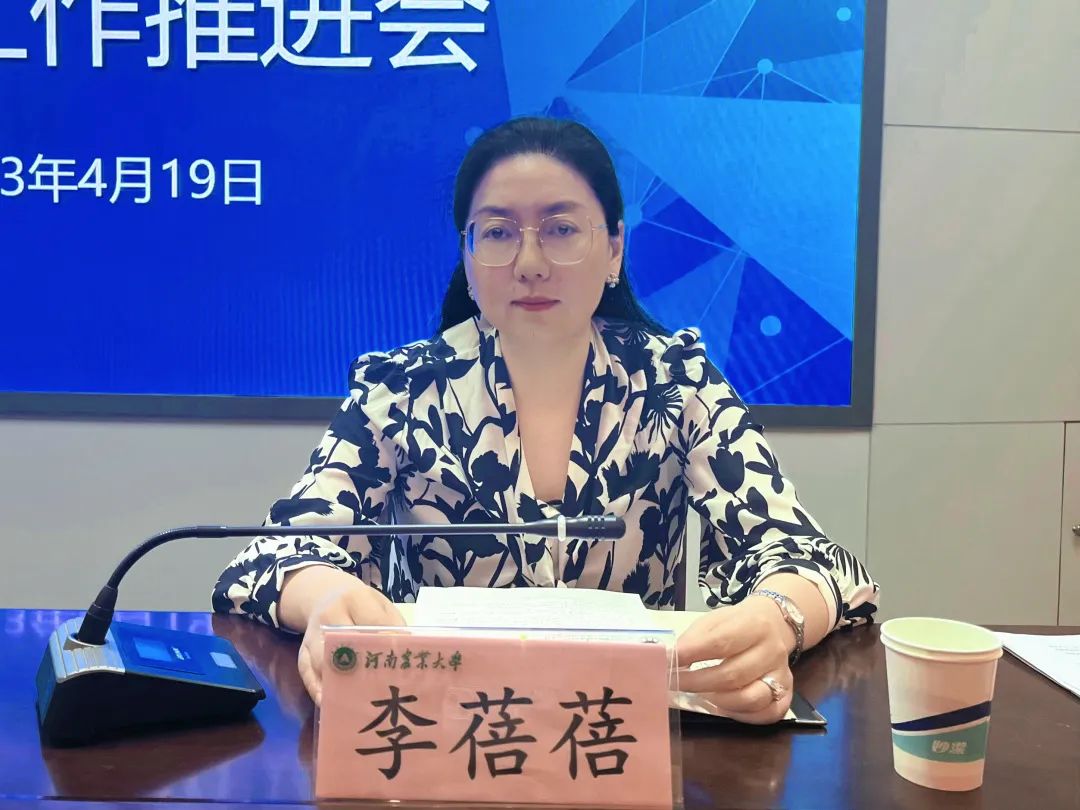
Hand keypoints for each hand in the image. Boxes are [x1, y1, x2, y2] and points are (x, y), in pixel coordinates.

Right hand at [297, 577, 404, 705]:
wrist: (326, 594)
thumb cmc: (361, 605)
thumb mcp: (381, 604)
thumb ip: (394, 624)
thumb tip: (407, 651)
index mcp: (354, 599)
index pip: (372, 623)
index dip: (386, 643)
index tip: (400, 662)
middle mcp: (329, 614)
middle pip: (344, 644)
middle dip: (362, 666)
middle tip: (380, 688)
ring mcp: (312, 633)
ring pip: (321, 660)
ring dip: (338, 682)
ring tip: (356, 701)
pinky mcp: (302, 650)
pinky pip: (306, 672)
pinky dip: (316, 688)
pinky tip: (328, 702)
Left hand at [675, 596, 794, 724]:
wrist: (774, 624)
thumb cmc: (737, 624)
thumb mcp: (714, 620)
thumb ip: (694, 638)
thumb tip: (671, 659)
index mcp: (754, 625)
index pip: (721, 642)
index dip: (692, 654)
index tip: (668, 662)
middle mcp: (772, 650)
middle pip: (734, 675)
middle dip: (698, 682)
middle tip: (675, 684)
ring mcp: (782, 674)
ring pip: (752, 698)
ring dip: (719, 701)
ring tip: (699, 696)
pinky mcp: (787, 694)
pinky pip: (768, 714)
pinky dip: (742, 715)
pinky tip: (724, 707)